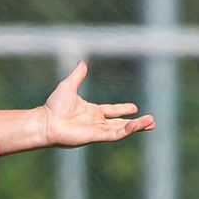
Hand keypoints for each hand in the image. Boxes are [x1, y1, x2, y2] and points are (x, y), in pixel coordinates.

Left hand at [38, 62, 153, 146]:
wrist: (46, 121)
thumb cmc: (53, 106)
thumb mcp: (68, 85)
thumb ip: (78, 75)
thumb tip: (82, 62)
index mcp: (91, 112)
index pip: (111, 111)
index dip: (122, 109)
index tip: (134, 108)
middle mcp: (96, 122)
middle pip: (120, 123)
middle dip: (136, 123)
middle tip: (151, 122)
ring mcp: (97, 130)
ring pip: (121, 129)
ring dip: (136, 127)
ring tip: (151, 124)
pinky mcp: (96, 136)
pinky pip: (115, 134)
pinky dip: (127, 130)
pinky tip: (137, 125)